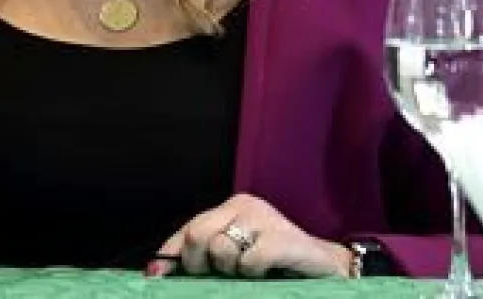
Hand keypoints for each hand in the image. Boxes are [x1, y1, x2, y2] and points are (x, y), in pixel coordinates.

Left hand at [149, 193, 352, 278]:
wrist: (328, 270)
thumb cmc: (277, 267)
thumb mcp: (237, 259)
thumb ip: (207, 259)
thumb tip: (158, 272)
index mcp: (230, 208)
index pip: (188, 228)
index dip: (170, 254)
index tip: (155, 277)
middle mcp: (244, 205)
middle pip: (197, 234)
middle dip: (199, 264)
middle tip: (220, 276)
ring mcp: (264, 218)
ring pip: (221, 249)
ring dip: (232, 273)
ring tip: (251, 274)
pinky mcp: (281, 237)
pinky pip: (249, 262)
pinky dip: (254, 275)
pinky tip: (269, 273)